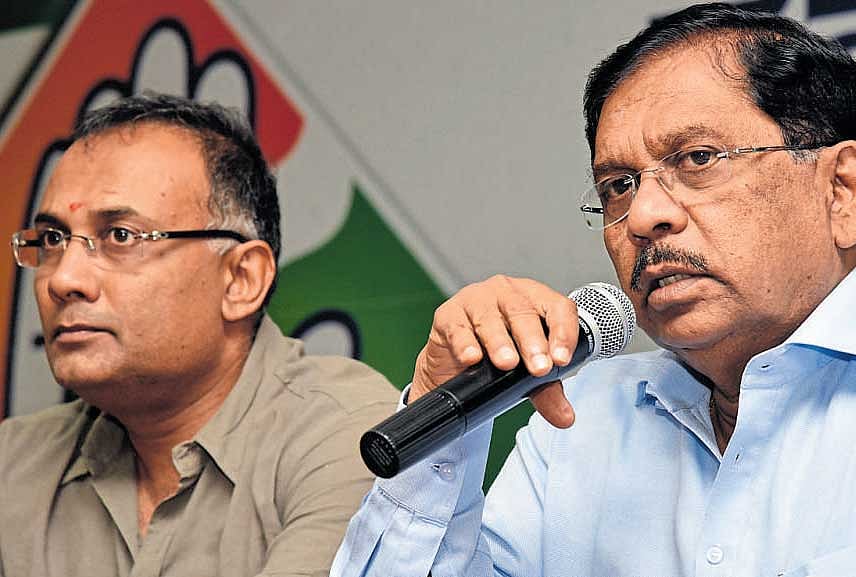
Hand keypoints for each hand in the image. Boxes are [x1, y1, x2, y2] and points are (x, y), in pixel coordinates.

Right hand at [412, 275, 578, 427]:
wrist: (457, 366)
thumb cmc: (498, 357)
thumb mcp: (527, 375)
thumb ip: (547, 392)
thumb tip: (564, 417)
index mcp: (535, 299)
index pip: (557, 307)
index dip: (563, 331)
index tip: (562, 359)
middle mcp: (506, 293)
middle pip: (523, 312)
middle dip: (532, 342)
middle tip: (539, 368)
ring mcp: (475, 300)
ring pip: (490, 318)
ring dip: (500, 342)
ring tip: (507, 363)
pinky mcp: (448, 314)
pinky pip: (457, 326)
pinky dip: (464, 342)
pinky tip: (472, 358)